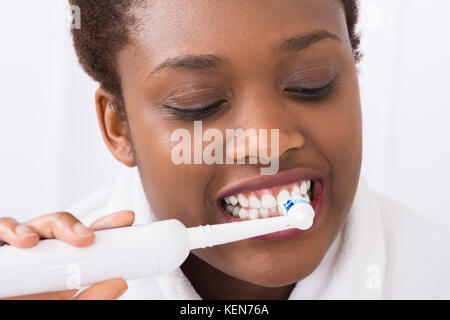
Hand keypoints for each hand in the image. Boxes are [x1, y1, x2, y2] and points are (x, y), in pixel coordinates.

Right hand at [0, 210, 134, 299]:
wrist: (0, 315)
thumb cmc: (32, 305)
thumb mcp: (65, 307)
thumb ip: (91, 299)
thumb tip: (118, 284)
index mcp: (65, 265)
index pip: (88, 237)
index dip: (107, 225)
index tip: (126, 219)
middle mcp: (44, 253)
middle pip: (63, 225)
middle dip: (76, 225)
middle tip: (87, 238)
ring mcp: (21, 250)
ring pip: (36, 224)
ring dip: (46, 226)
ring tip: (45, 241)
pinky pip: (2, 228)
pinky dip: (11, 229)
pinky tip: (23, 240)